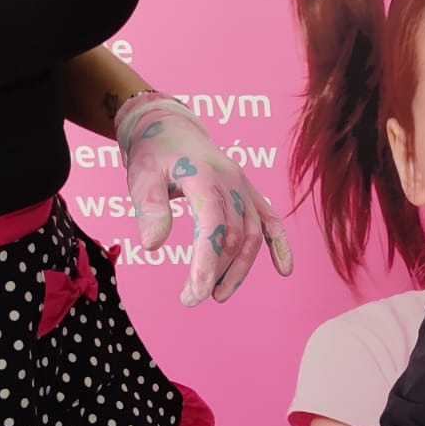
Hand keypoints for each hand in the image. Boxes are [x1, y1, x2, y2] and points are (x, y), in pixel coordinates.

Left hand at [115, 94, 293, 306]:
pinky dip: (279, 246)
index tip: (195, 294)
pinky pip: (272, 222)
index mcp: (204, 175)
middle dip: (216, 272)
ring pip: (252, 236)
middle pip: (233, 236)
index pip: (212, 224)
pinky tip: (284, 270)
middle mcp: (232, 182)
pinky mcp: (250, 194)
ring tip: (218, 294)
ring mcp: (245, 188)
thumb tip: (152, 246)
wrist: (171, 127)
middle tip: (191, 299)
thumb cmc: (154, 153)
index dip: (206, 262)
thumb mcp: (140, 175)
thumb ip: (149, 207)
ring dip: (239, 269)